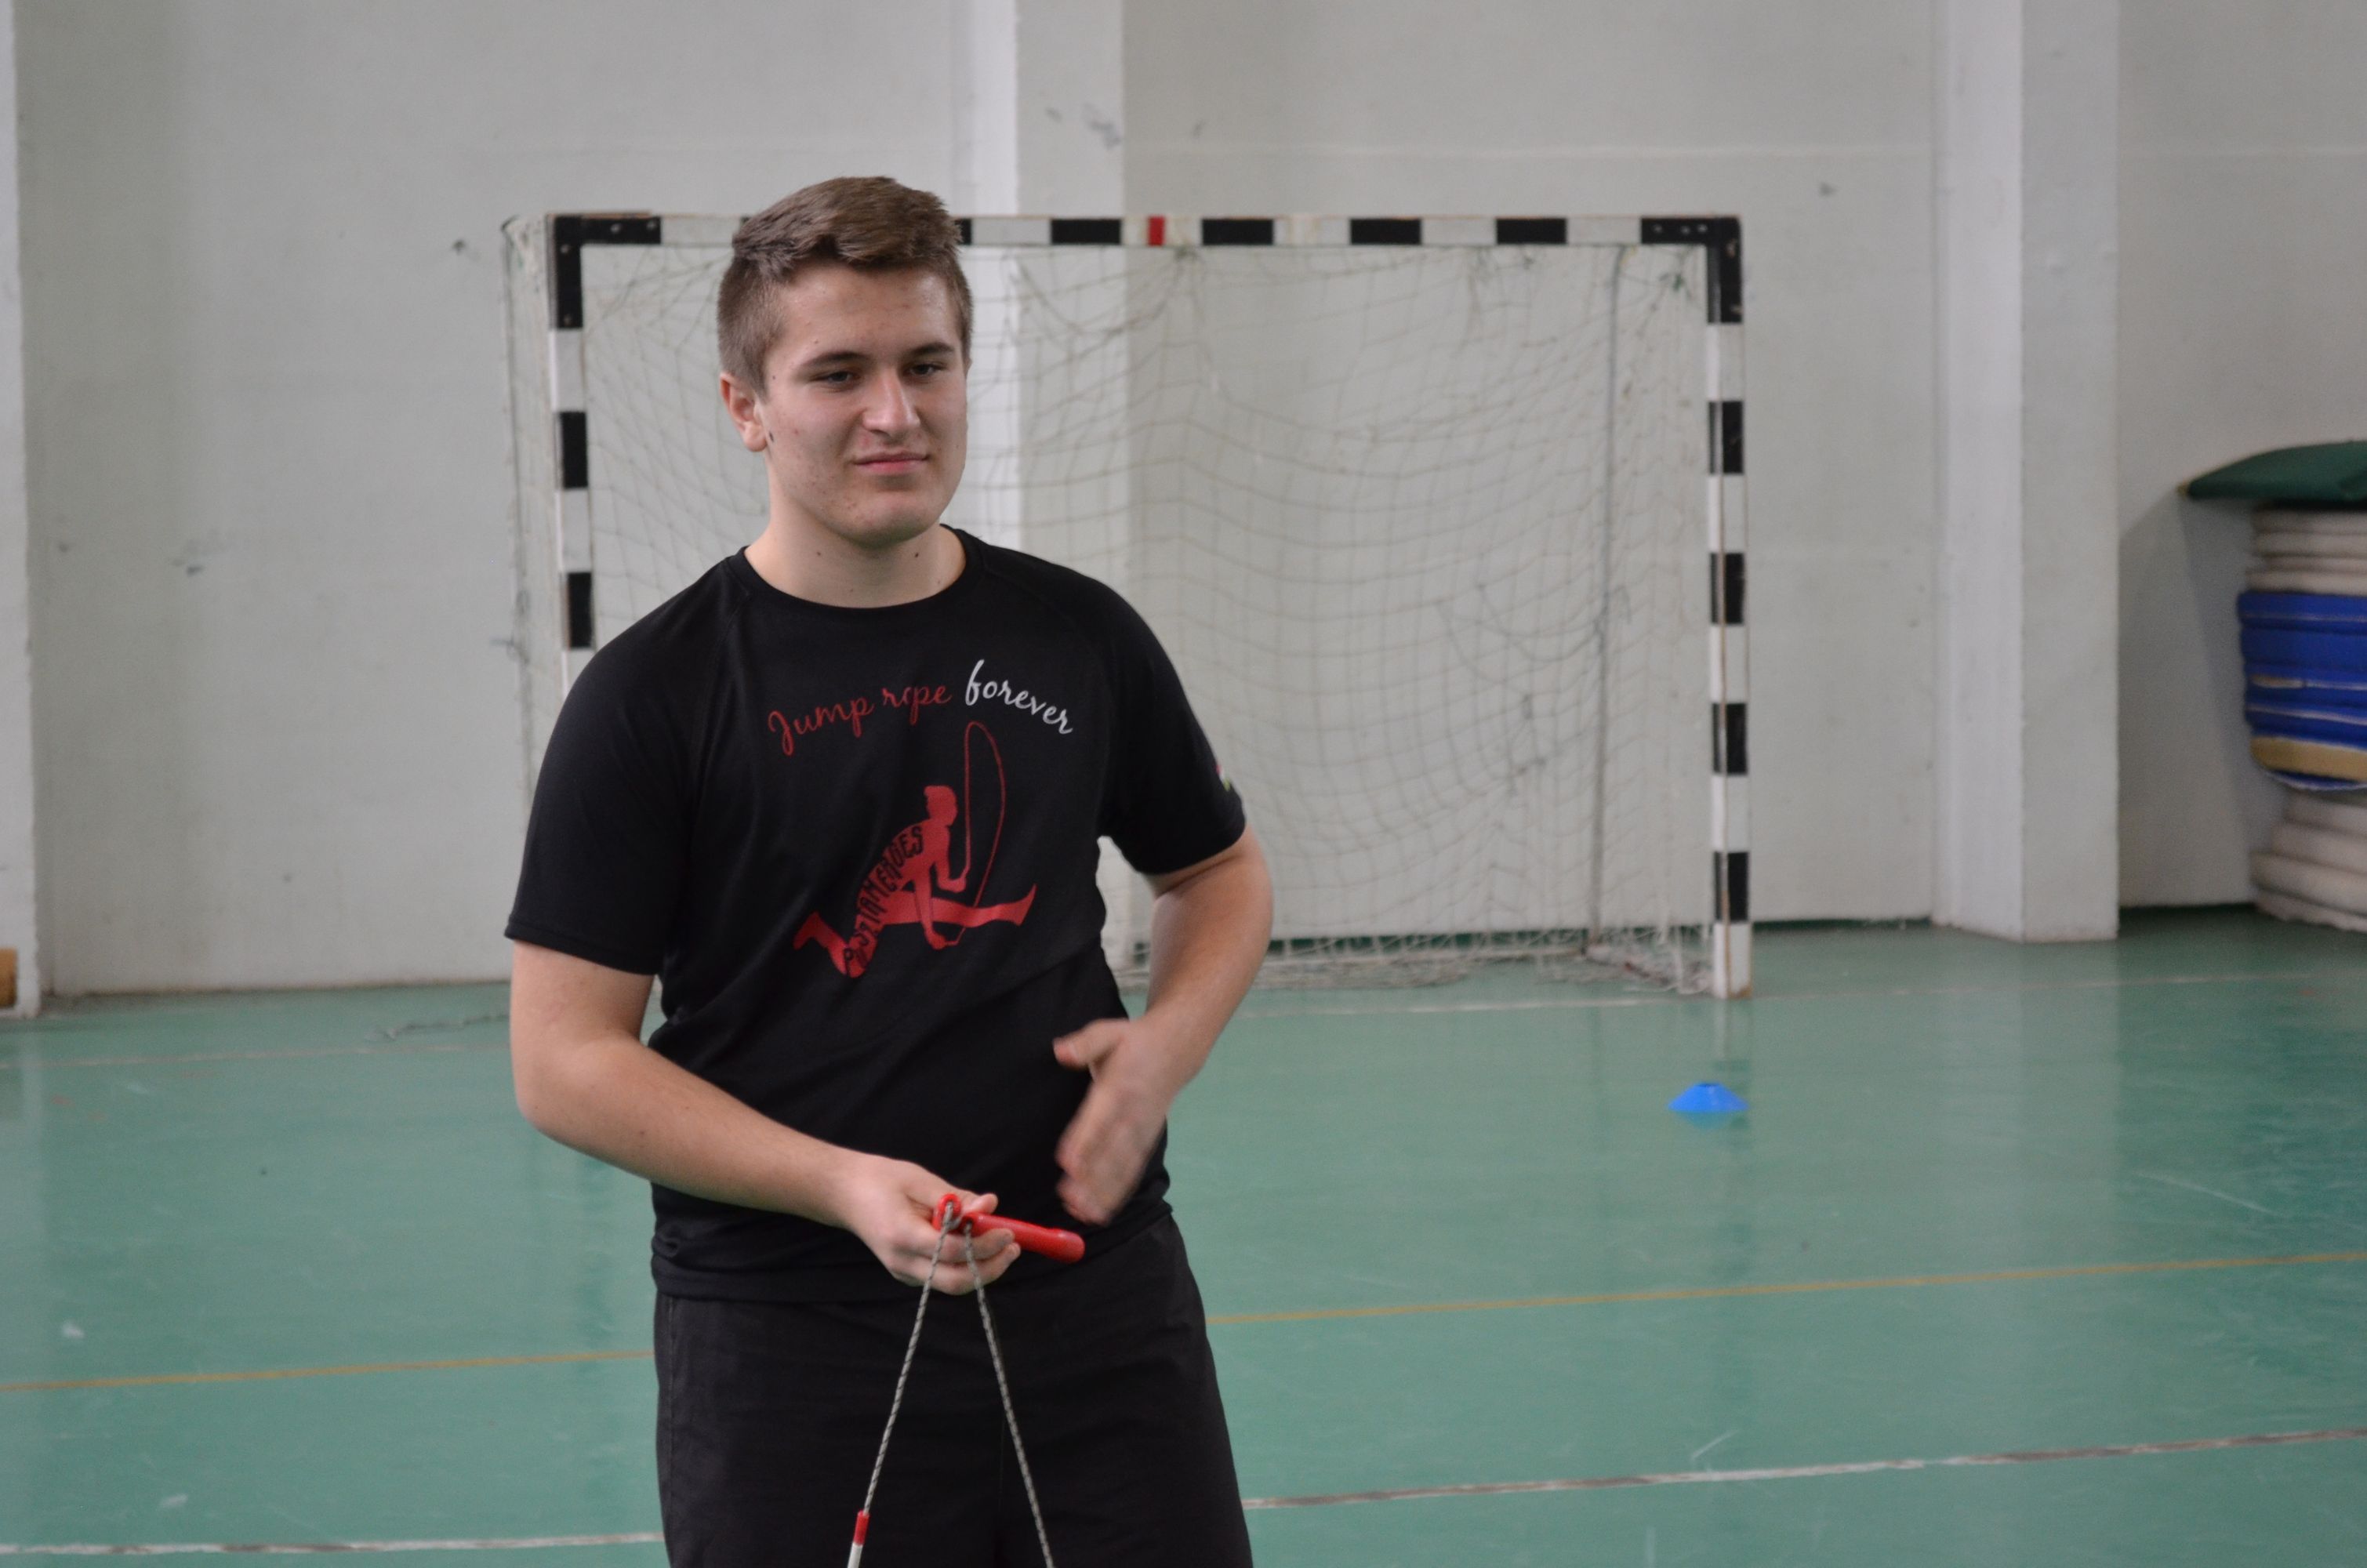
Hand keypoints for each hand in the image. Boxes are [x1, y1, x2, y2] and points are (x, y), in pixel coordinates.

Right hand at [829, 1154, 1015, 1293]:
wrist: (844, 1193)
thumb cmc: (881, 1180)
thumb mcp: (919, 1179)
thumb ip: (956, 1197)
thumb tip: (990, 1206)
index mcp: (901, 1236)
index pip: (951, 1252)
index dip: (984, 1244)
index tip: (1008, 1231)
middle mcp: (901, 1262)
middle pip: (955, 1282)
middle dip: (991, 1268)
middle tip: (1014, 1247)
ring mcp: (903, 1271)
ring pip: (952, 1284)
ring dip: (983, 1269)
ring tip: (1005, 1247)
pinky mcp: (907, 1272)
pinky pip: (943, 1277)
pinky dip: (966, 1266)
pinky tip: (980, 1246)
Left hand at [1052, 1017, 1181, 1225]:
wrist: (1176, 1049)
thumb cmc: (1133, 1041)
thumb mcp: (1108, 1031)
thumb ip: (1084, 1044)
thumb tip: (1061, 1052)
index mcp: (1119, 1086)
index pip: (1100, 1117)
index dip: (1085, 1140)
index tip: (1068, 1163)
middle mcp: (1133, 1112)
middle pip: (1112, 1150)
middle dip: (1093, 1177)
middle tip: (1071, 1199)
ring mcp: (1142, 1129)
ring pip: (1123, 1165)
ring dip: (1104, 1191)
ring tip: (1083, 1213)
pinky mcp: (1146, 1140)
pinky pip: (1133, 1169)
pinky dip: (1118, 1192)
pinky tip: (1100, 1212)